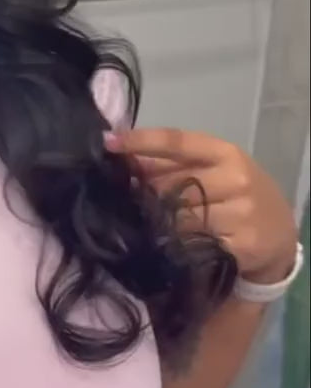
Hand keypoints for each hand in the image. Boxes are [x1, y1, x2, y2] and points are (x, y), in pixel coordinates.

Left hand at [105, 129, 298, 284]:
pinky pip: (192, 244)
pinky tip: (172, 245)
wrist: (278, 234)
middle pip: (171, 184)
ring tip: (155, 223)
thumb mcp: (212, 169)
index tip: (109, 143)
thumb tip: (122, 154)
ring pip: (178, 216)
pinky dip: (176, 244)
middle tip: (132, 198)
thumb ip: (171, 162)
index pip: (177, 142)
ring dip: (160, 221)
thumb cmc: (235, 194)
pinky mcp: (241, 246)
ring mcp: (241, 213)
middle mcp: (236, 179)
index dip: (141, 141)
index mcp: (225, 153)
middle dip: (147, 192)